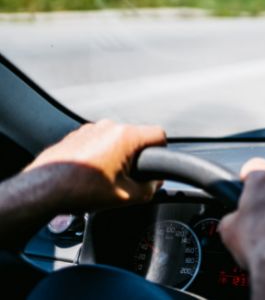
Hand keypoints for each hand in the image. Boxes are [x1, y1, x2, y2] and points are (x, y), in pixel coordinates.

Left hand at [24, 119, 165, 211]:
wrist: (43, 190)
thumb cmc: (81, 191)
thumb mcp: (126, 197)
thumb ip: (150, 188)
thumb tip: (155, 183)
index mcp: (125, 136)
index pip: (159, 135)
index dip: (162, 152)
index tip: (156, 166)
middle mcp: (108, 126)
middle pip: (136, 138)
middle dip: (136, 158)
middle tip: (127, 180)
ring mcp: (89, 129)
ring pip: (115, 140)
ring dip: (116, 156)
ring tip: (104, 180)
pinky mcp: (75, 136)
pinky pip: (96, 143)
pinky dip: (98, 156)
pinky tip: (89, 176)